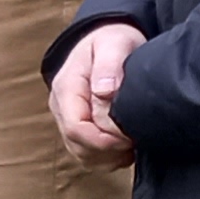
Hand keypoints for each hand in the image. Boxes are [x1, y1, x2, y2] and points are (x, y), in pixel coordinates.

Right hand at [53, 20, 143, 163]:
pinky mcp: (80, 128)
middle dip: (108, 151)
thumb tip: (104, 91)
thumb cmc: (112, 41)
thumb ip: (109, 65)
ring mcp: (69, 120)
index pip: (75, 128)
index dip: (102, 140)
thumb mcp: (114, 43)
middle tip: (136, 141)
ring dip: (109, 157)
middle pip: (78, 146)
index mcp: (67, 89)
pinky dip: (108, 158)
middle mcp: (62, 108)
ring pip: (83, 155)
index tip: (128, 137)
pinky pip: (89, 155)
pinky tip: (127, 147)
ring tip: (133, 145)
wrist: (106, 40)